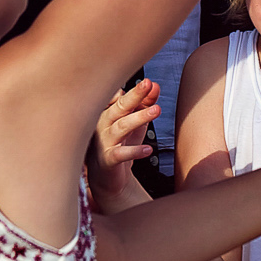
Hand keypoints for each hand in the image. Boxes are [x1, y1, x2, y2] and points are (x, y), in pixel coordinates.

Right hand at [87, 79, 160, 207]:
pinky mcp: (108, 160)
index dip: (134, 90)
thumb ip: (144, 104)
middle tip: (148, 84)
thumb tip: (155, 86)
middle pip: (119, 107)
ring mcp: (104, 142)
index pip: (121, 98)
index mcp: (108, 112)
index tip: (149, 83)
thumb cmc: (119, 144)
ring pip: (121, 127)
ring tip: (156, 110)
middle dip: (134, 95)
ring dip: (139, 118)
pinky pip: (120, 154)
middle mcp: (103, 124)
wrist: (105, 176)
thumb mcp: (134, 122)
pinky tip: (148, 149)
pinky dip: (134, 151)